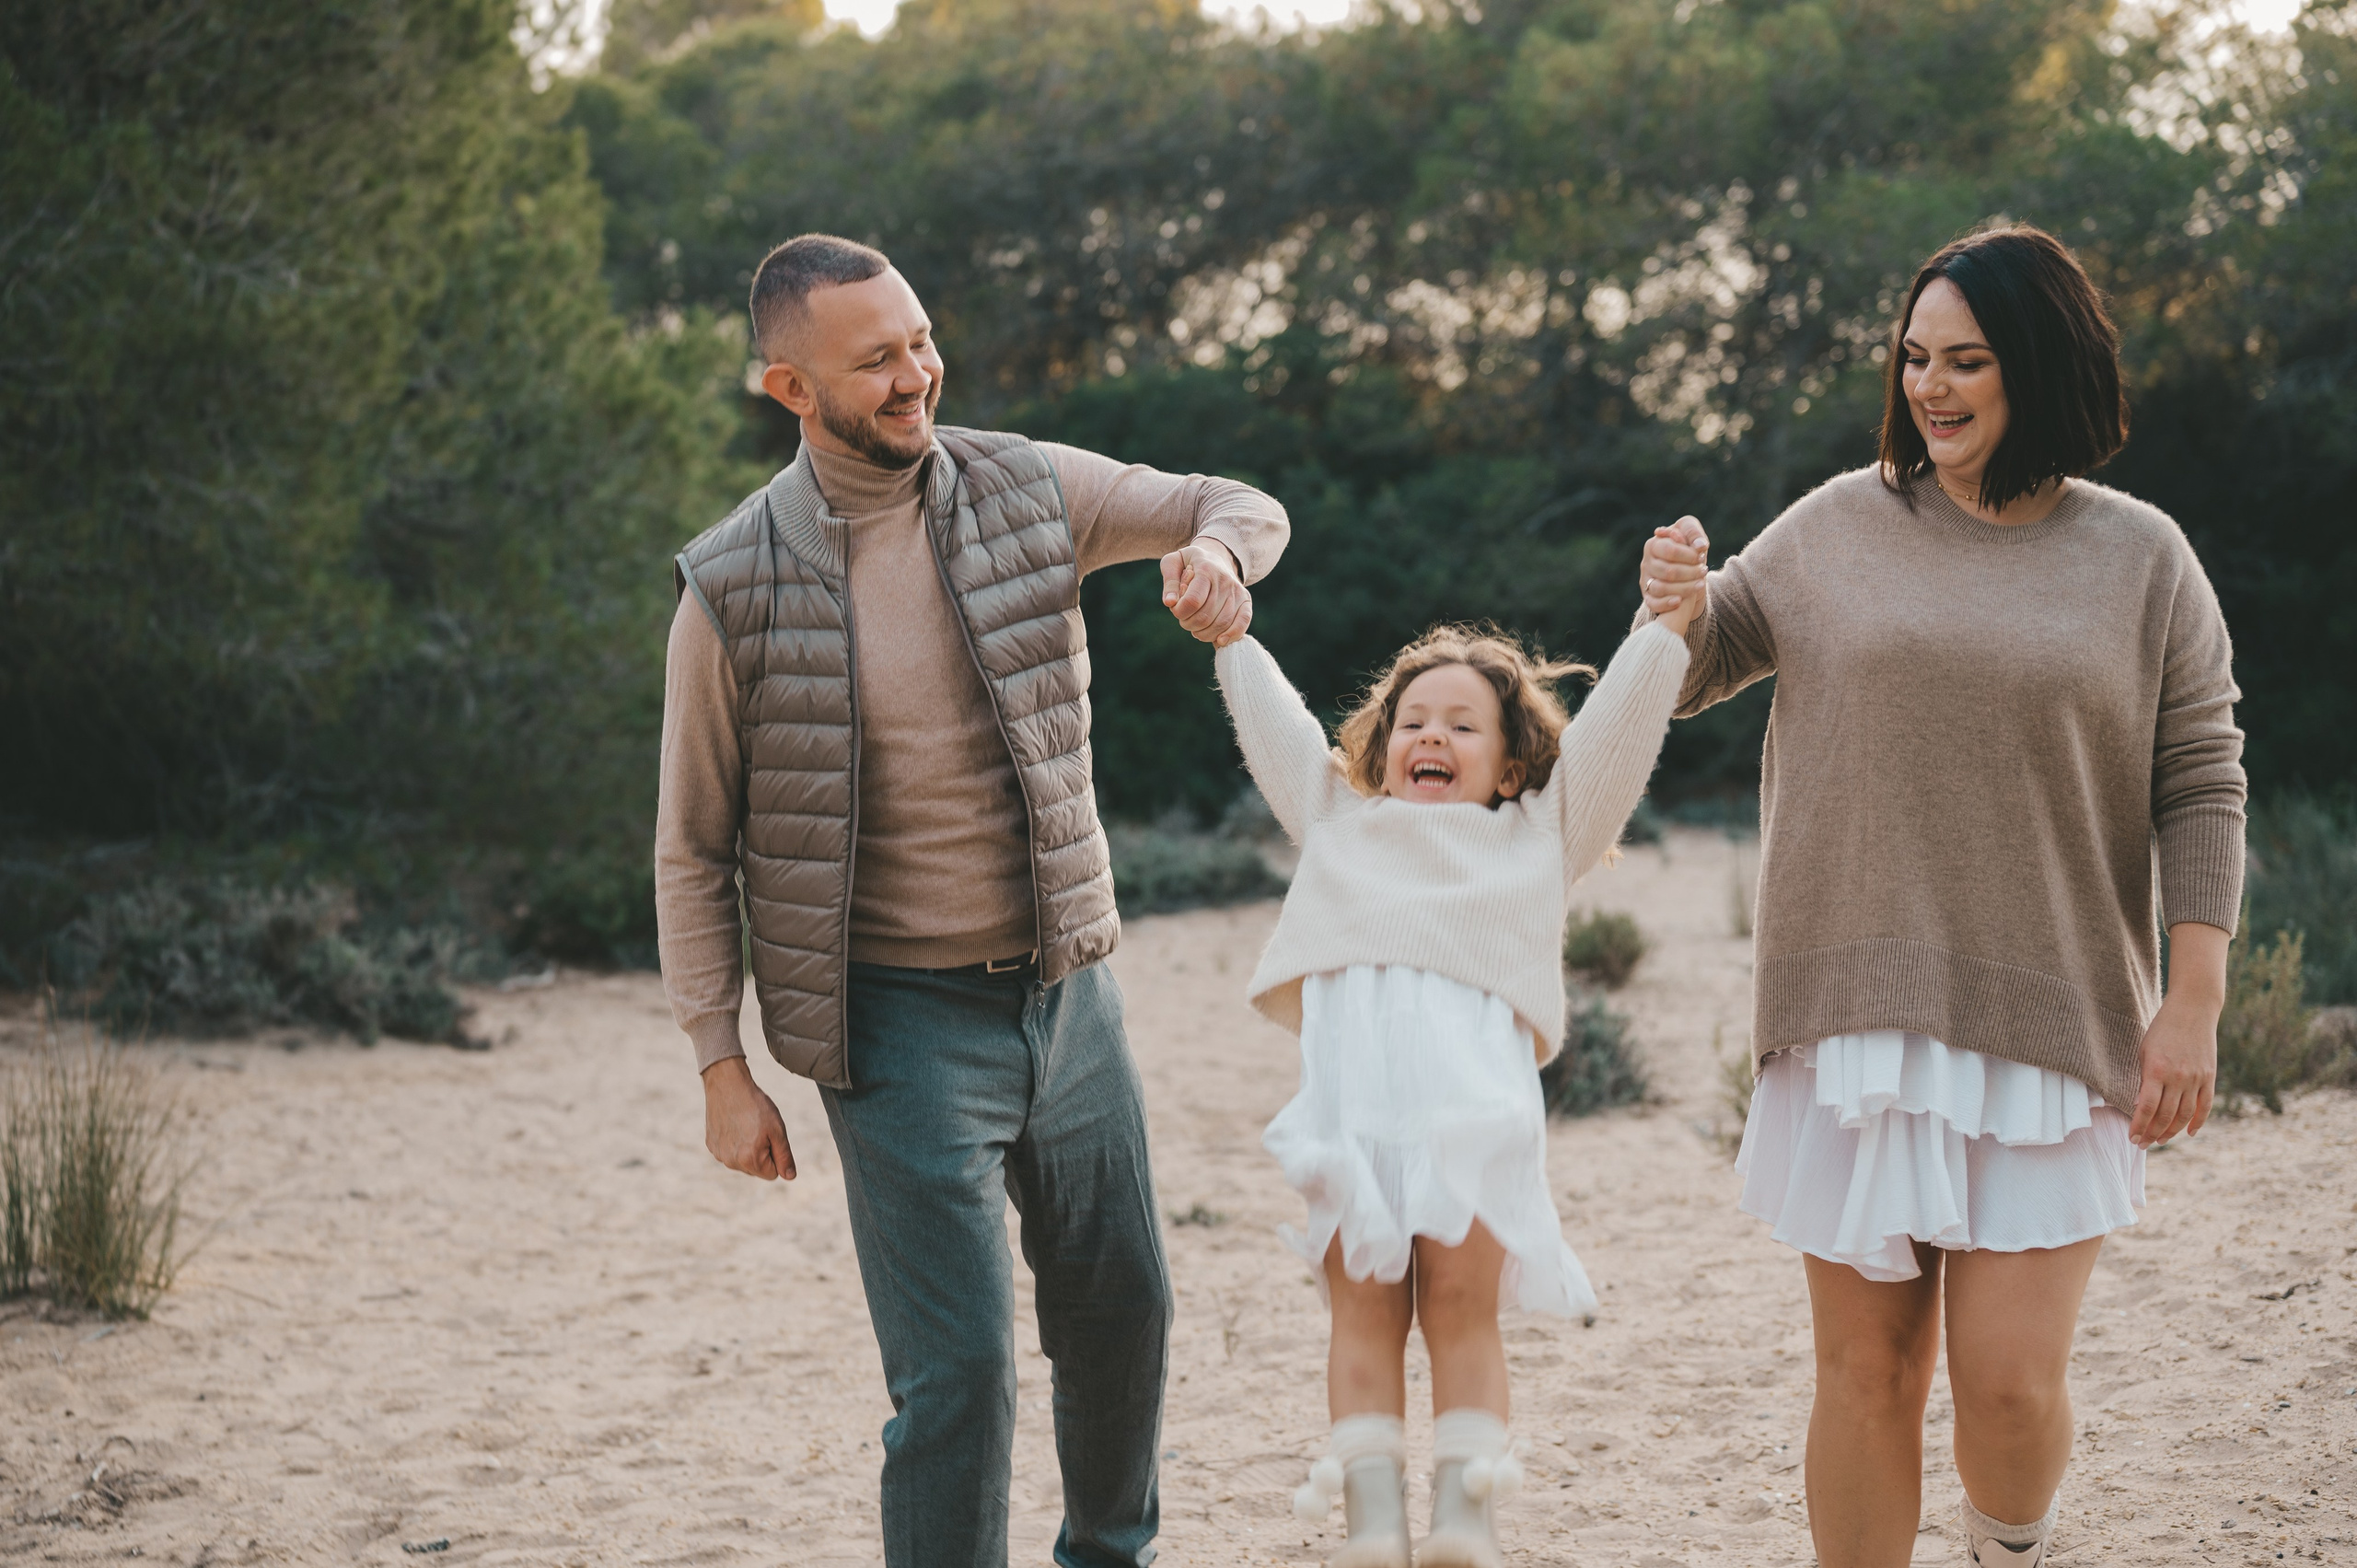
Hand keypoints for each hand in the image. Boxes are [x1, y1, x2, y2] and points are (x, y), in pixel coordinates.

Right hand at [702, 1056, 795, 1178]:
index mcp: (749, 1160)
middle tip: (759, 1129)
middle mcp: (731, 1162)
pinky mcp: (711, 1145)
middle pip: (756, 1170)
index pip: (772, 1174)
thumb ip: (784, 1156)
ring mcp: (719, 1154)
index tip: (770, 1136)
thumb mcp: (777, 1130)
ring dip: (748, 1149)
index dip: (776, 1155)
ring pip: (742, 1161)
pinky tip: (734, 1124)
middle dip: (762, 1154)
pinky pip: (729, 1152)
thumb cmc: (756, 1106)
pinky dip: (734, 1142)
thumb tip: (789, 1177)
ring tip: (746, 1125)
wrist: (728, 1085)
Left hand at [1160, 539, 1251, 646]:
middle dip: (1189, 624)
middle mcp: (1225, 580)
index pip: (1193, 601)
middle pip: (1205, 616)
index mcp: (1206, 569)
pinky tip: (1220, 640)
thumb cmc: (1190, 563)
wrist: (1215, 557)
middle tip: (1185, 619)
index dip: (1180, 612)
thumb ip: (1169, 582)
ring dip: (1204, 633)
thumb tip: (1170, 603)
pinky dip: (1232, 635)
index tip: (1176, 610)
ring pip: (1221, 624)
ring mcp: (1237, 591)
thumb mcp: (1173, 562)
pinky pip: (1243, 622)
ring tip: (1196, 628)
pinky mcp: (1246, 601)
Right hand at [1641, 516, 1708, 633]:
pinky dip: (1666, 603)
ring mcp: (1646, 580)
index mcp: (1653, 544)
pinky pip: (1653, 603)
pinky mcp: (1648, 596)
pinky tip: (1680, 601)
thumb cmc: (1687, 547)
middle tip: (1704, 570)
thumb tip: (1700, 546)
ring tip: (1700, 584)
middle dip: (1690, 572)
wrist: (1685, 567)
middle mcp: (1646, 562)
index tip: (1702, 556)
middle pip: (1666, 571)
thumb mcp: (1691, 534)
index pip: (1669, 550)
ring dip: (1684, 588)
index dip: (1688, 555)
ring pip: (1661, 588)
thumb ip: (1694, 534)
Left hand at [2130, 921, 2225, 1146]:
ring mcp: (2196, 1078)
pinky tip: (2189, 1133)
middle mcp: (2179, 1077)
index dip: (2139, 1125)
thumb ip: (2144, 1079)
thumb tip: (2140, 1106)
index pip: (2147, 1107)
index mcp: (2157, 1069)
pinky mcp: (2209, 1076)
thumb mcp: (2145, 1051)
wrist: (2193, 1009)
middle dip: (2152, 1133)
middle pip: (2166, 1115)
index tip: (2132, 1137)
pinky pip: (2205, 1105)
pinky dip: (2198, 1121)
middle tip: (2142, 1144)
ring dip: (2172, 1131)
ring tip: (2160, 1140)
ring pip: (2185, 1115)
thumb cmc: (2162, 1029)